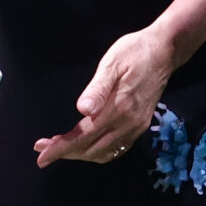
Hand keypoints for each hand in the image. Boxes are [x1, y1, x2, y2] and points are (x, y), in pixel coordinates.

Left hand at [36, 26, 179, 166]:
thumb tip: (82, 110)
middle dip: (65, 152)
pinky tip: (87, 146)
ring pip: (104, 153)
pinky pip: (117, 149)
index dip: (61, 148)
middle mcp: (128, 124)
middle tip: (42, 149)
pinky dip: (98, 153)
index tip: (41, 154)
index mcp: (118, 109)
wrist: (165, 51)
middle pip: (91, 149)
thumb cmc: (134, 52)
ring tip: (60, 148)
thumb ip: (97, 89)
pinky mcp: (141, 125)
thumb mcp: (112, 63)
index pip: (83, 136)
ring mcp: (136, 127)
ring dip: (80, 154)